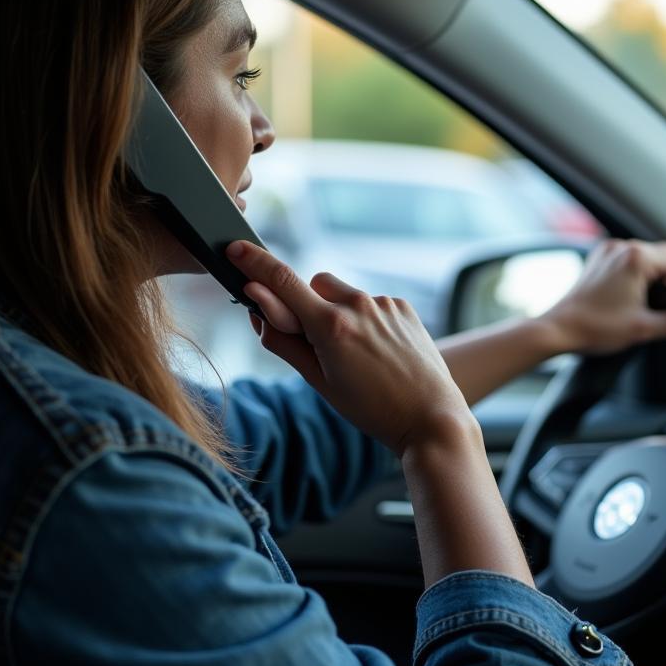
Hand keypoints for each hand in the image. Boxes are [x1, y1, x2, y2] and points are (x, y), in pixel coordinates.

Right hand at [227, 241, 476, 455]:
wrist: (430, 417)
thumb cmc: (370, 407)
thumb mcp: (318, 381)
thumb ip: (283, 341)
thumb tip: (256, 309)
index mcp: (331, 327)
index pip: (282, 281)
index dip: (254, 263)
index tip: (235, 248)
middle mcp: (358, 306)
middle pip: (312, 284)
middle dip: (306, 304)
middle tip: (317, 343)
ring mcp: (383, 303)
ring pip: (342, 293)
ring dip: (336, 311)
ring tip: (356, 353)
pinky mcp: (402, 306)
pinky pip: (369, 302)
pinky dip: (363, 319)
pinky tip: (377, 350)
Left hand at [544, 239, 665, 355]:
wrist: (558, 329)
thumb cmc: (596, 327)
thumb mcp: (644, 328)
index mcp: (637, 258)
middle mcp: (622, 247)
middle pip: (665, 254)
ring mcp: (607, 251)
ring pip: (646, 254)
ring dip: (656, 271)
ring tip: (658, 299)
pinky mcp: (597, 259)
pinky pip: (627, 258)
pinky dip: (637, 270)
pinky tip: (637, 292)